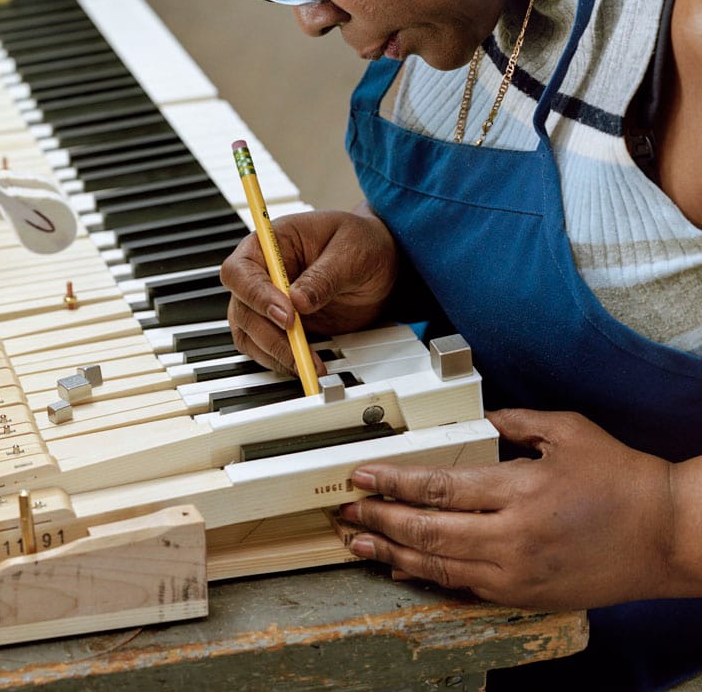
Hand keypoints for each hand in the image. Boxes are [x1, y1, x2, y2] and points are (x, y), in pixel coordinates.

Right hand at [219, 205, 397, 373]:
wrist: (380, 263)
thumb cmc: (362, 242)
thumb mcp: (352, 251)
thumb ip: (323, 276)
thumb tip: (298, 301)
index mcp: (271, 243)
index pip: (241, 270)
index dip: (256, 296)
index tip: (286, 316)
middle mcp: (262, 273)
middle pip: (242, 307)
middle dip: (269, 333)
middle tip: (301, 349)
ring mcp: (268, 301)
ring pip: (248, 333)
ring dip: (275, 352)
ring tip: (308, 363)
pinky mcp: (280, 326)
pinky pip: (264, 348)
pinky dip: (281, 360)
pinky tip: (306, 364)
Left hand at [339, 409, 677, 609]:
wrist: (670, 535)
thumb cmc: (622, 478)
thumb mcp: (567, 431)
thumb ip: (513, 422)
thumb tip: (476, 420)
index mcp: (520, 491)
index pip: (438, 487)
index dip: (392, 482)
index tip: (361, 475)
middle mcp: (514, 537)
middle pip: (428, 531)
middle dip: (379, 518)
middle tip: (346, 509)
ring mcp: (518, 573)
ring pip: (439, 566)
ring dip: (391, 552)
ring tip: (358, 540)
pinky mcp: (526, 596)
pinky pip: (464, 588)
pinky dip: (427, 577)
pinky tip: (401, 567)